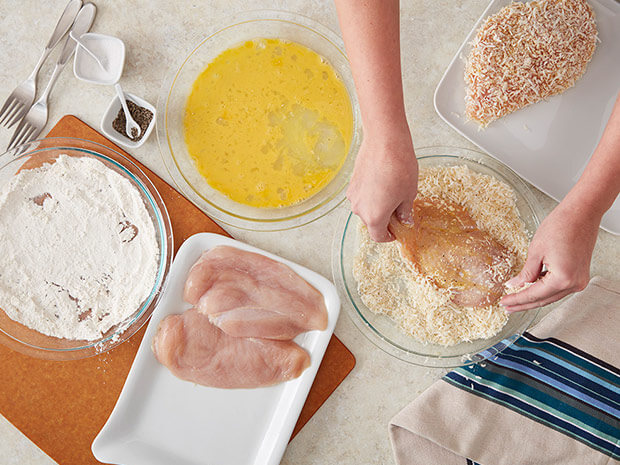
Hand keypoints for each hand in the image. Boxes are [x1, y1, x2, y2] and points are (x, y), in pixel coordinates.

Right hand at [347, 122, 417, 241]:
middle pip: (371, 222)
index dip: (389, 236)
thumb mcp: (409, 194)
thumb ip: (405, 211)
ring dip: (377, 206)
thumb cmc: (399, 167)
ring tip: (392, 192)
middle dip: (385, 219)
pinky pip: (362, 195)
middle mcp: (360, 209)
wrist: (385, 141)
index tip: (397, 231)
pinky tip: (383, 182)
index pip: (378, 237)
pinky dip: (371, 195)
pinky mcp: (352, 183)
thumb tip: (405, 219)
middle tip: (399, 210)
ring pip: (366, 208)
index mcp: (375, 217)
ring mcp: (353, 196)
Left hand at [500, 199, 599, 311]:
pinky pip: (559, 288)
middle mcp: (574, 283)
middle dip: (524, 304)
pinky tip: (531, 289)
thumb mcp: (536, 251)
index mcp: (562, 279)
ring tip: (516, 300)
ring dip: (534, 298)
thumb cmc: (561, 226)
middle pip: (543, 300)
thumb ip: (526, 272)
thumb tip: (515, 285)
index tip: (504, 303)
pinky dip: (544, 289)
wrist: (581, 214)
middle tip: (508, 307)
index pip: (533, 295)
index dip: (517, 300)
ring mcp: (579, 280)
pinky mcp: (580, 275)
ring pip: (551, 296)